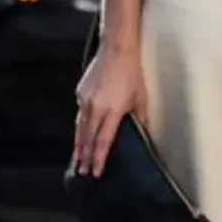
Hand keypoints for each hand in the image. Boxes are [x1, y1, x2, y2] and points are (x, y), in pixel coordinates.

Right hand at [73, 44, 148, 176]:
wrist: (116, 50)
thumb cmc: (132, 73)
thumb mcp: (141, 97)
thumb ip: (141, 118)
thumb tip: (144, 133)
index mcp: (113, 110)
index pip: (104, 141)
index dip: (99, 158)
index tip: (96, 171)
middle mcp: (96, 107)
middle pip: (88, 138)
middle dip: (85, 156)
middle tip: (83, 171)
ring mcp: (85, 99)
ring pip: (80, 127)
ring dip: (79, 144)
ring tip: (78, 158)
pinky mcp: (80, 92)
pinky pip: (80, 112)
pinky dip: (81, 124)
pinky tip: (82, 132)